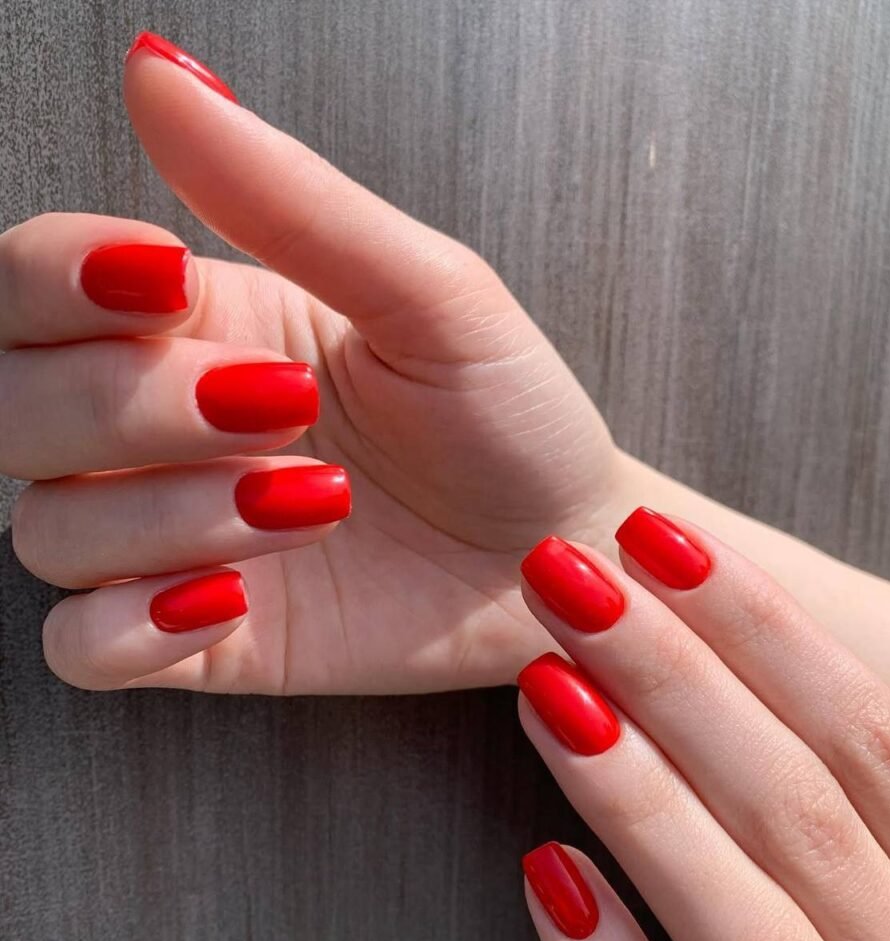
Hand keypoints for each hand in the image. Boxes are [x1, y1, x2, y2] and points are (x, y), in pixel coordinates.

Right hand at [2, 33, 623, 692]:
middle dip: (130, 411)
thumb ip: (291, 200)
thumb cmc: (510, 416)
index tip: (165, 287)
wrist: (563, 550)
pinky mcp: (206, 635)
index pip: (30, 284)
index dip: (55, 282)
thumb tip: (163, 73)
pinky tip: (228, 600)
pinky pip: (83, 647)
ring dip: (165, 519)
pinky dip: (127, 630)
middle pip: (15, 407)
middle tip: (278, 407)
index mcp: (204, 324)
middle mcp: (167, 431)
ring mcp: (178, 539)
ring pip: (48, 532)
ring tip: (310, 505)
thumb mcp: (429, 295)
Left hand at [516, 510, 889, 940]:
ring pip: (759, 932)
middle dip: (682, 677)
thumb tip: (812, 692)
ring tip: (542, 686)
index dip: (768, 631)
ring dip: (641, 800)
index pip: (880, 746)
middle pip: (810, 812)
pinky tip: (543, 878)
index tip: (655, 539)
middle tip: (567, 575)